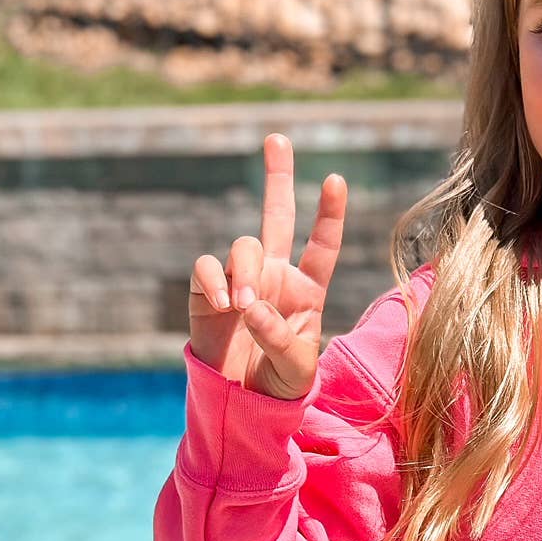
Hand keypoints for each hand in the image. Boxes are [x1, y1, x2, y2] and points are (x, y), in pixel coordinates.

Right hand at [187, 132, 348, 400]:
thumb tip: (250, 305)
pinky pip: (207, 266)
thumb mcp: (295, 369)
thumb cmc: (280, 385)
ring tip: (243, 307)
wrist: (241, 403)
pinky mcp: (206, 289)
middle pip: (277, 216)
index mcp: (308, 290)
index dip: (329, 214)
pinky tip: (222, 305)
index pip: (322, 245)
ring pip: (244, 245)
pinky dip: (213, 281)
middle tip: (277, 138)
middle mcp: (275, 275)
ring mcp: (241, 279)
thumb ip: (279, 338)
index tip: (335, 180)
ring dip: (246, 272)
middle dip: (277, 176)